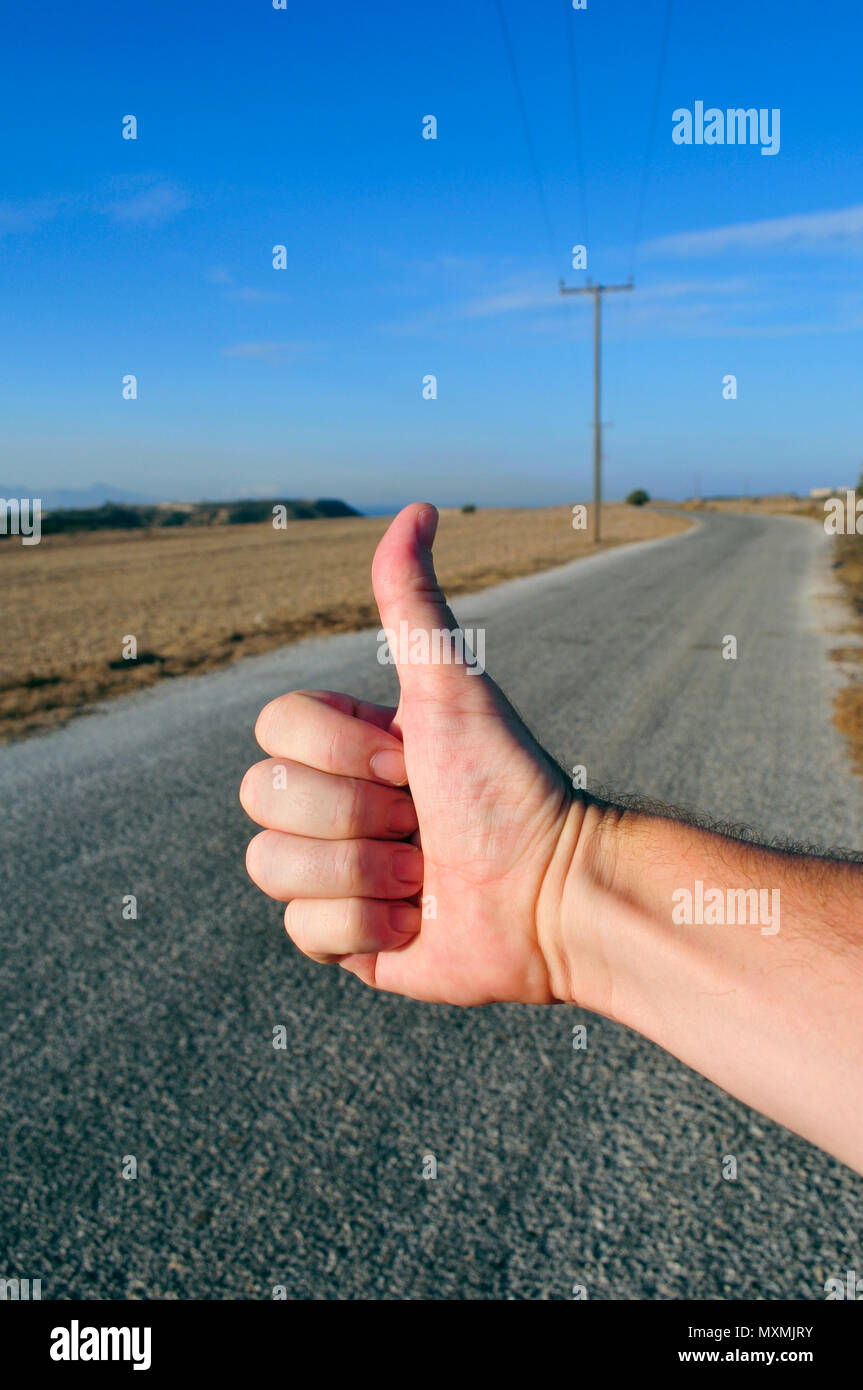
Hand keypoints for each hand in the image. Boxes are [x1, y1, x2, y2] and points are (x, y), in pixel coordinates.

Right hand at [240, 502, 583, 1004]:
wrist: (549, 894)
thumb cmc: (507, 786)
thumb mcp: (453, 687)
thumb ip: (415, 604)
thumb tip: (418, 507)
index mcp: (346, 744)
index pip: (274, 729)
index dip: (341, 751)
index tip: (413, 763)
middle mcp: (329, 803)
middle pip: (261, 798)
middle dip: (355, 815)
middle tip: (423, 822)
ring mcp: (329, 871)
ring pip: (269, 867)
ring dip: (361, 873)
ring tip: (423, 875)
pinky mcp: (339, 940)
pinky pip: (299, 932)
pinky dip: (364, 929)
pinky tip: (413, 922)